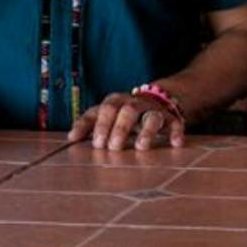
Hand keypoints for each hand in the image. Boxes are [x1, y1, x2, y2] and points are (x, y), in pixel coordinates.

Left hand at [67, 91, 185, 150]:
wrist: (156, 98)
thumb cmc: (122, 112)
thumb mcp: (104, 113)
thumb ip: (89, 123)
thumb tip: (70, 138)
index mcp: (116, 102)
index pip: (106, 108)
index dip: (101, 125)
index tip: (96, 144)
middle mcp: (135, 103)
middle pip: (128, 110)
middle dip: (120, 128)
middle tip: (114, 147)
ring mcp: (154, 110)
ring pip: (151, 116)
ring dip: (146, 131)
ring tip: (141, 147)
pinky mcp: (171, 118)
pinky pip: (176, 122)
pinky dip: (176, 132)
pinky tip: (175, 143)